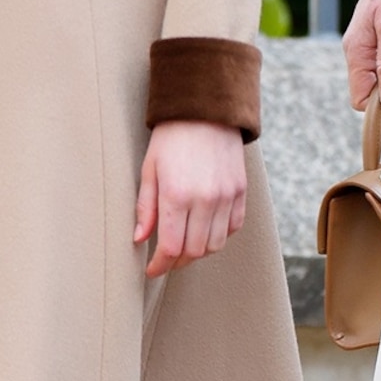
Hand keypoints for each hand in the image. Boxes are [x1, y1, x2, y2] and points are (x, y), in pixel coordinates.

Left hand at [136, 118, 248, 277]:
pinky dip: (219, 236)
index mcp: (177, 195)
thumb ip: (145, 208)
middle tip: (166, 259)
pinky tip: (205, 230)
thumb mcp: (150, 170)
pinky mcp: (240, 191)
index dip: (160, 265)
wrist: (207, 111)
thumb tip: (140, 240)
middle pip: (195, 251)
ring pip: (216, 244)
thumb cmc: (172, 138)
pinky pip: (233, 227)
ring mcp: (227, 196)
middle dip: (177, 261)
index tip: (151, 269)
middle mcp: (205, 199)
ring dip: (199, 251)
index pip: (171, 247)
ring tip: (185, 246)